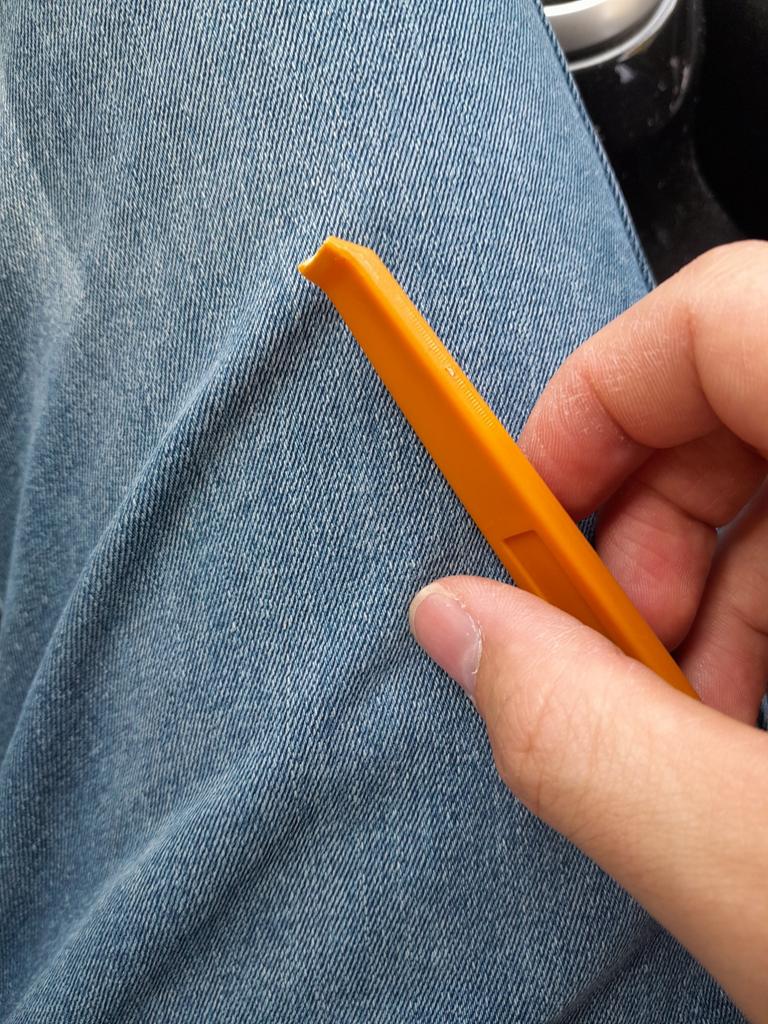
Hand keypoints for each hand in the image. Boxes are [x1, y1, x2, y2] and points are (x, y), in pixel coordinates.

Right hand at [408, 242, 767, 1021]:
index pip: (728, 315)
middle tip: (609, 638)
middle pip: (753, 382)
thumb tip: (461, 627)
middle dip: (646, 514)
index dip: (599, 401)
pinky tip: (762, 713)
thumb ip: (584, 742)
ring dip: (713, 574)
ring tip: (690, 711)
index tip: (533, 511)